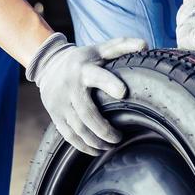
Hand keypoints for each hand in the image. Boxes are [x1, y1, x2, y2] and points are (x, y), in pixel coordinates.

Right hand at [25, 33, 145, 154]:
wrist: (49, 65)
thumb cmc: (83, 59)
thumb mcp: (100, 49)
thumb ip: (122, 46)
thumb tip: (145, 45)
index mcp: (83, 69)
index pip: (96, 76)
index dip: (109, 83)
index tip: (122, 92)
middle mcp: (70, 86)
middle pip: (87, 113)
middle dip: (104, 129)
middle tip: (119, 137)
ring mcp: (60, 103)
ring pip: (78, 129)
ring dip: (96, 141)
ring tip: (110, 146)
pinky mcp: (55, 115)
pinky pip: (69, 135)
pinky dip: (83, 146)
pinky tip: (96, 150)